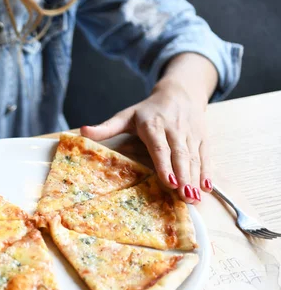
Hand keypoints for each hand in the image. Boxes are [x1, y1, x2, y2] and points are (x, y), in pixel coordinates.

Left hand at [80, 79, 211, 203]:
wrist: (180, 92)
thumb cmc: (148, 110)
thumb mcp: (126, 116)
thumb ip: (106, 127)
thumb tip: (82, 132)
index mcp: (153, 125)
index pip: (159, 147)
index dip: (165, 165)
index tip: (169, 182)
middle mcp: (174, 129)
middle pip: (180, 155)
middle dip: (183, 176)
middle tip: (184, 197)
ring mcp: (190, 133)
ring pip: (194, 158)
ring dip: (195, 178)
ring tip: (194, 198)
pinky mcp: (202, 137)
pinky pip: (206, 155)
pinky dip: (207, 171)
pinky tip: (206, 187)